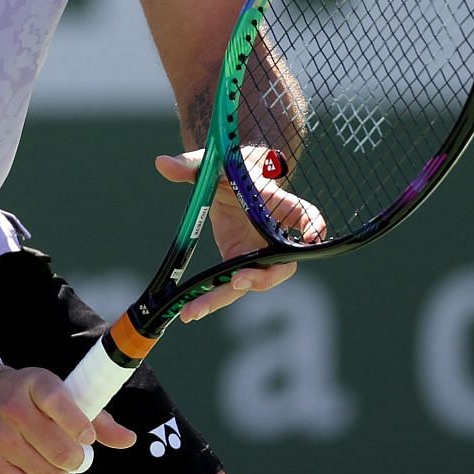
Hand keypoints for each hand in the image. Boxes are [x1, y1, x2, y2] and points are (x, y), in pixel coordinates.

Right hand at [0, 363, 136, 473]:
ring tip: (56, 462)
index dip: (78, 424)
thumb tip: (129, 440)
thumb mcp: (58, 393)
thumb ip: (96, 416)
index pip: (58, 403)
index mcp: (34, 383)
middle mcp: (13, 407)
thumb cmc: (27, 396)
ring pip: (47, 472)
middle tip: (76, 456)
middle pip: (60, 450)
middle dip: (77, 459)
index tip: (87, 436)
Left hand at [155, 149, 327, 322]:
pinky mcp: (240, 261)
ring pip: (254, 281)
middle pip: (281, 262)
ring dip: (227, 296)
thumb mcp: (209, 162)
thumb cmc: (230, 167)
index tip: (312, 236)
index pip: (301, 212)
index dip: (312, 224)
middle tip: (239, 281)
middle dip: (264, 276)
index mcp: (272, 202)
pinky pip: (232, 285)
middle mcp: (272, 232)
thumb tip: (161, 163)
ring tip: (195, 309)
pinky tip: (190, 311)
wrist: (233, 176)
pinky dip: (213, 299)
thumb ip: (189, 164)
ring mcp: (258, 250)